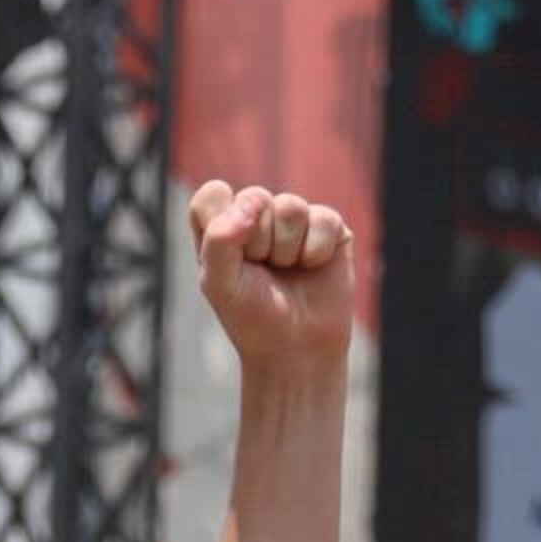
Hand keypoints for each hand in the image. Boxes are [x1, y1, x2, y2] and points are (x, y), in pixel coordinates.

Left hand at [190, 180, 353, 373]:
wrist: (296, 346)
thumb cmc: (251, 316)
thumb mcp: (219, 284)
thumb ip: (219, 240)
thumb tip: (253, 202)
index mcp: (220, 225)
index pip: (212, 194)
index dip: (221, 223)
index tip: (231, 259)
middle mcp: (256, 215)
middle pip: (254, 197)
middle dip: (258, 243)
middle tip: (262, 271)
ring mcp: (293, 218)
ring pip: (291, 206)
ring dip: (287, 248)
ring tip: (286, 270)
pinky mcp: (328, 225)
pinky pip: (323, 219)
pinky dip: (315, 252)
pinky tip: (312, 267)